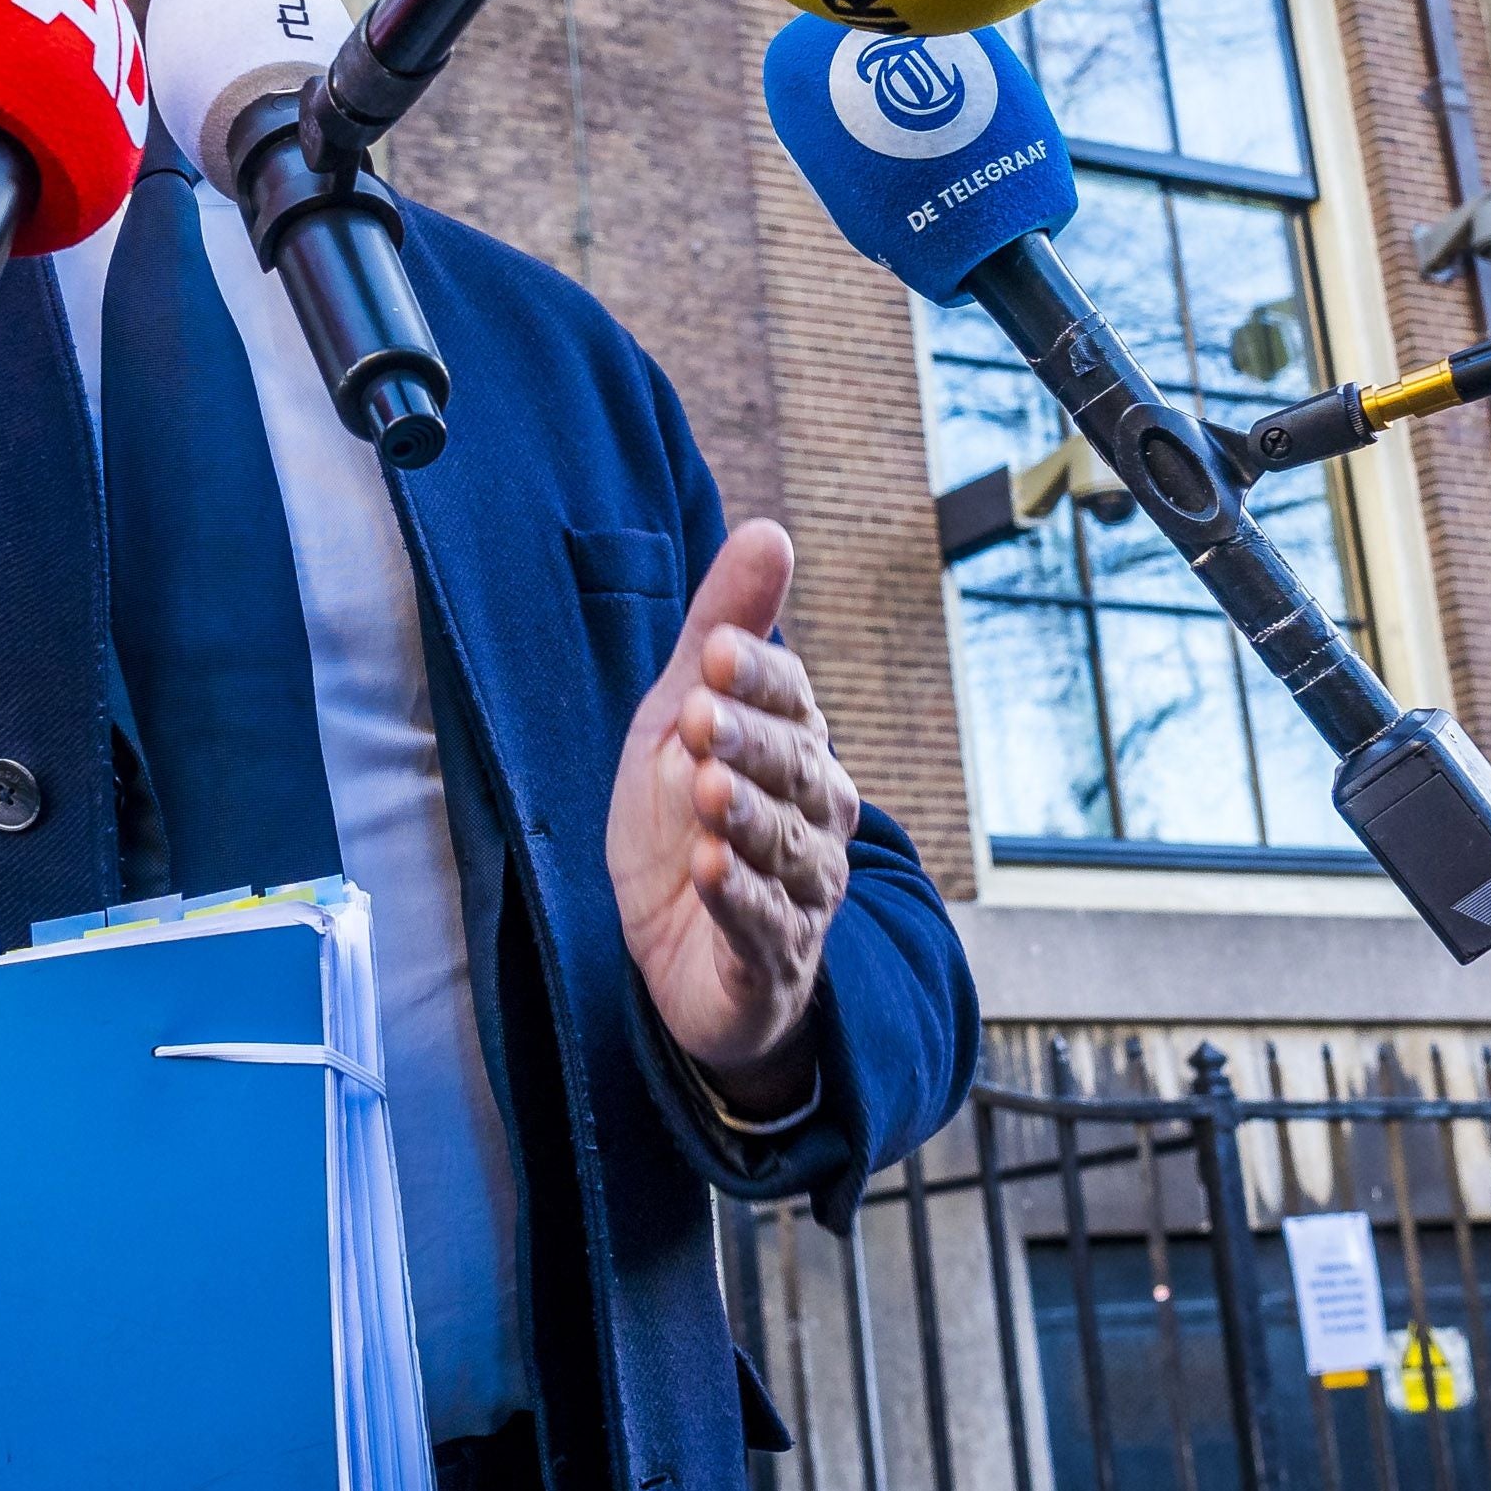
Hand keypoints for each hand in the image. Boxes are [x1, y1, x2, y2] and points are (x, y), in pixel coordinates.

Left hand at [604, 521, 861, 1119]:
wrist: (676, 956)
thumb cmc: (683, 824)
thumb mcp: (682, 717)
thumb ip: (722, 629)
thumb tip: (768, 530)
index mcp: (797, 752)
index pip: (792, 705)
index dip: (759, 680)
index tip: (719, 651)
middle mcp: (814, 819)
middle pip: (795, 772)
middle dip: (749, 742)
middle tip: (702, 716)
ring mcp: (800, 893)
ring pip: (786, 848)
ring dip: (747, 818)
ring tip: (708, 792)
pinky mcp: (771, 960)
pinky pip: (764, 926)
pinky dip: (741, 900)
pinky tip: (712, 873)